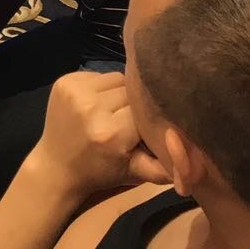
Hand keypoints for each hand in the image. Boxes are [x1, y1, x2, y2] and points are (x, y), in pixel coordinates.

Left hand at [34, 72, 169, 197]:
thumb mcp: (134, 174)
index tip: (150, 126)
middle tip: (132, 119)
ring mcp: (75, 90)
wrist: (55, 167)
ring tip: (116, 109)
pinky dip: (103, 87)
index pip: (145, 111)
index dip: (150, 118)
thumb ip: (163, 167)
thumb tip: (193, 161)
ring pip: (116, 78)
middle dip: (135, 104)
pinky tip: (98, 102)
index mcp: (111, 133)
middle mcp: (92, 107)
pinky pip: (98, 75)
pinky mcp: (64, 80)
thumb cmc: (99, 172)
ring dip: (120, 92)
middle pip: (131, 91)